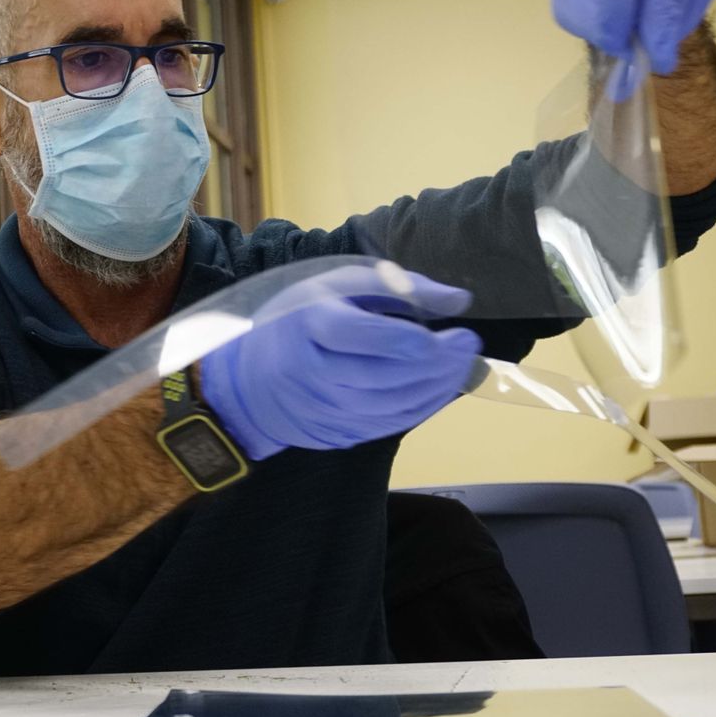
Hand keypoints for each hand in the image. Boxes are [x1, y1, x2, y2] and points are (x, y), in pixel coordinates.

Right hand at [199, 266, 482, 459]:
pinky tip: (438, 390)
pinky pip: (387, 426)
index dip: (421, 341)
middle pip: (387, 376)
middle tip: (469, 348)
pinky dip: (421, 409)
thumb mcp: (340, 284)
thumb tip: (460, 301)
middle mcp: (313, 371)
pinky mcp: (332, 432)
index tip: (461, 331)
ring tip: (461, 368)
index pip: (370, 337)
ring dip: (437, 390)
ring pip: (392, 407)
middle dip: (439, 366)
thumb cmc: (300, 317)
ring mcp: (321, 408)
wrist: (246, 378)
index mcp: (311, 323)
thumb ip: (400, 287)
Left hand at [552, 0, 715, 76]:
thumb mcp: (571, 2)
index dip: (617, 4)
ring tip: (652, 46)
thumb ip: (591, 22)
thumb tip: (628, 47)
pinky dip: (687, 17)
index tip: (617, 43)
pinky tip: (667, 28)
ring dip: (672, 24)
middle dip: (659, 21)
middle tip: (658, 60)